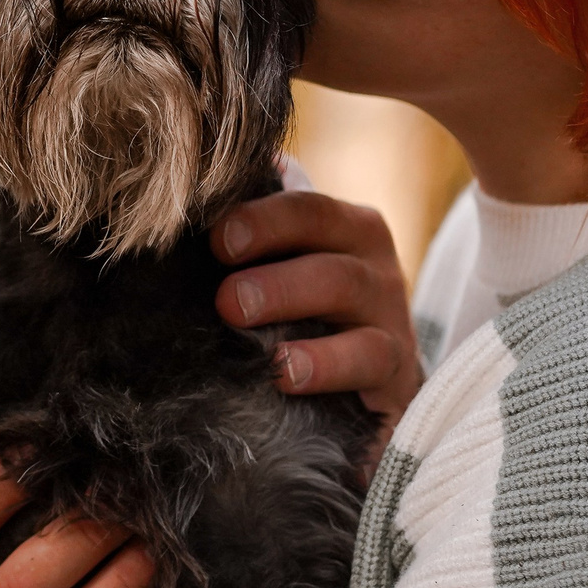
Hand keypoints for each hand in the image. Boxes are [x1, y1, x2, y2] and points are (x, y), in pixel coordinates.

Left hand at [211, 190, 422, 427]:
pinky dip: (325, 364)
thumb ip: (248, 244)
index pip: (306, 207)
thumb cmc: (309, 317)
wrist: (369, 387)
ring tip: (240, 316)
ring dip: (289, 298)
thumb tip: (191, 201)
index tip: (217, 239)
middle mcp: (373, 263)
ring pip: (347, 289)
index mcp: (346, 227)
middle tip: (225, 294)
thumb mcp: (285, 276)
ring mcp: (390, 315)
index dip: (262, 218)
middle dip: (271, 260)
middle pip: (326, 241)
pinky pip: (368, 358)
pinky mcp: (396, 371)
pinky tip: (285, 374)